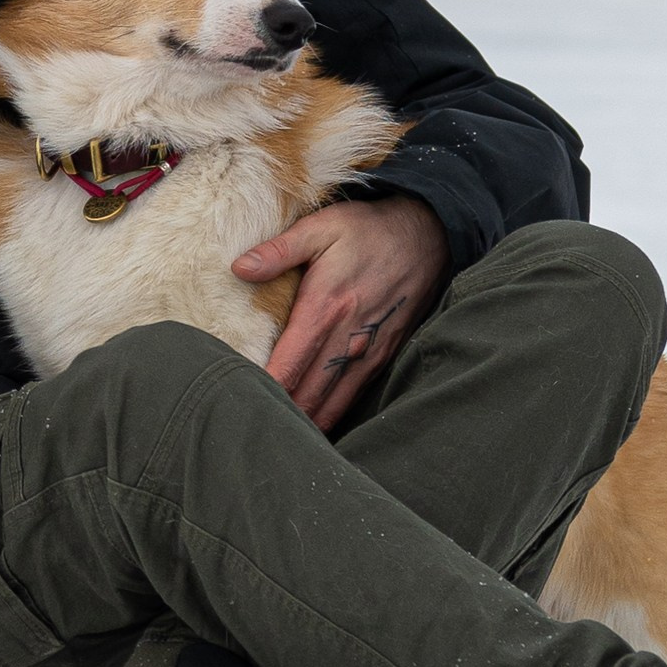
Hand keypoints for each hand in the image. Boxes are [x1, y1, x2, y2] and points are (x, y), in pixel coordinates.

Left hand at [233, 195, 449, 433]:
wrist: (427, 235)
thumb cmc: (368, 230)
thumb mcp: (321, 227)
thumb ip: (279, 250)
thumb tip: (239, 268)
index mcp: (325, 308)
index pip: (288, 365)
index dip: (263, 390)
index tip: (238, 403)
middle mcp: (348, 337)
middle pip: (307, 394)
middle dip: (279, 416)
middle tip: (250, 430)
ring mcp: (369, 351)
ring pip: (331, 403)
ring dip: (305, 423)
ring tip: (276, 439)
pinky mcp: (383, 356)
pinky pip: (354, 396)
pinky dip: (331, 415)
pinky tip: (313, 429)